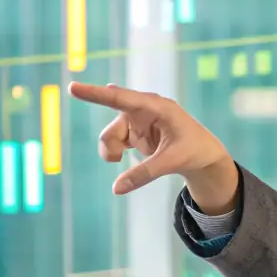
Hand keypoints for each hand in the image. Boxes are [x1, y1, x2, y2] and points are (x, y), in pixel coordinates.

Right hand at [69, 82, 238, 210]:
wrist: (204, 155)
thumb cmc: (193, 150)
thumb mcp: (172, 162)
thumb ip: (145, 173)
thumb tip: (116, 188)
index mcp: (157, 107)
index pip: (121, 98)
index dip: (96, 94)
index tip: (73, 87)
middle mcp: (144, 109)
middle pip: (114, 123)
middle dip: (110, 141)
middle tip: (107, 149)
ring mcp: (138, 120)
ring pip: (111, 135)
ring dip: (111, 151)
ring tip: (120, 161)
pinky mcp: (135, 133)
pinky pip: (114, 142)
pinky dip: (114, 153)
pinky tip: (120, 158)